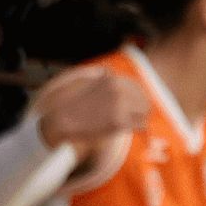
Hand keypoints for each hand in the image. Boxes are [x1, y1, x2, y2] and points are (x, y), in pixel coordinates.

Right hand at [34, 67, 150, 151]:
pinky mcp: (119, 122)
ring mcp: (120, 105)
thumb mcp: (89, 81)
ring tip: (132, 124)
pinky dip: (139, 128)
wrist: (61, 119)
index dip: (138, 99)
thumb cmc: (73, 103)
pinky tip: (131, 130)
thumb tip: (113, 75)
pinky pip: (141, 125)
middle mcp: (118, 89)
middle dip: (141, 109)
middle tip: (136, 118)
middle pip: (144, 100)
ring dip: (141, 119)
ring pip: (144, 113)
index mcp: (111, 79)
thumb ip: (104, 78)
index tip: (135, 107)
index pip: (137, 88)